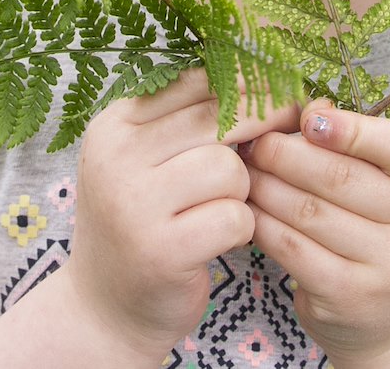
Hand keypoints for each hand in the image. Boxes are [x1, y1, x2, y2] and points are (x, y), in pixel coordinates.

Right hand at [56, 69, 298, 360]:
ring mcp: (134, 203)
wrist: (103, 310)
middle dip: (262, 129)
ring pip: (230, 168)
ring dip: (244, 189)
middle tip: (286, 139)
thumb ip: (193, 119)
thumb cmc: (141, 224)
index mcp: (114, 124)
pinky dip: (242, 228)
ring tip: (225, 207)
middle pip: (220, 118)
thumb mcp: (148, 161)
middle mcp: (117, 156)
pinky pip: (235, 217)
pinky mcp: (161, 249)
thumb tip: (275, 80)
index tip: (282, 95)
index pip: (198, 81)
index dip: (249, 85)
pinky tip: (224, 238)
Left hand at [242, 98, 389, 363]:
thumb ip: (354, 139)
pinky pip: (293, 248)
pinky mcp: (351, 296)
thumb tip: (311, 107)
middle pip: (341, 177)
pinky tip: (248, 208)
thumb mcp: (386, 178)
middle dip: (286, 153)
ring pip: (310, 211)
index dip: (351, 129)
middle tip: (254, 142)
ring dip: (266, 185)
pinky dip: (263, 223)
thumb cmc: (381, 224)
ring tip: (244, 170)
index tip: (307, 117)